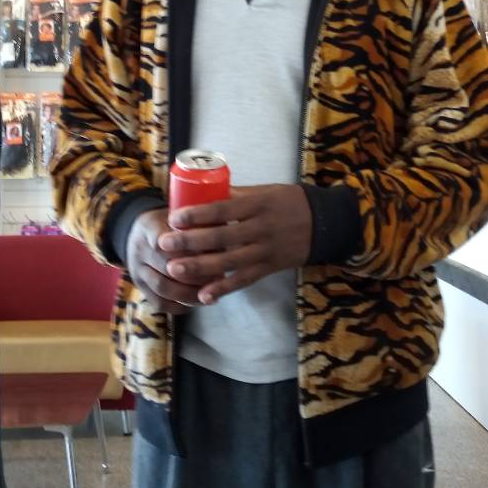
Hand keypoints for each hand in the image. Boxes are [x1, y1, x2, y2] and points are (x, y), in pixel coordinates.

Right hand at [125, 207, 221, 313]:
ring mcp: (137, 271)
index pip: (165, 240)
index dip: (188, 250)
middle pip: (166, 267)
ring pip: (163, 288)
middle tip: (219, 277)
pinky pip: (159, 303)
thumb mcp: (181, 215)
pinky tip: (199, 301)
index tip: (213, 253)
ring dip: (190, 293)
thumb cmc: (169, 223)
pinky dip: (180, 305)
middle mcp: (139, 250)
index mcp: (149, 227)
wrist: (138, 233)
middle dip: (195, 275)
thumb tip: (225, 233)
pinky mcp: (140, 288)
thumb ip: (199, 223)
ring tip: (212, 292)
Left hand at [159, 184, 312, 304]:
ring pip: (229, 262)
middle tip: (164, 244)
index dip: (197, 215)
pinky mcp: (270, 268)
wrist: (323, 223)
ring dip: (200, 267)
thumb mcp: (264, 191)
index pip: (222, 209)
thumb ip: (236, 196)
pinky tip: (204, 295)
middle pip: (221, 237)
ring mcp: (265, 250)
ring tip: (175, 269)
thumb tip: (202, 197)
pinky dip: (224, 289)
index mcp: (258, 204)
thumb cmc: (289, 202)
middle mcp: (261, 228)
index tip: (174, 218)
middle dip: (190, 242)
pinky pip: (244, 280)